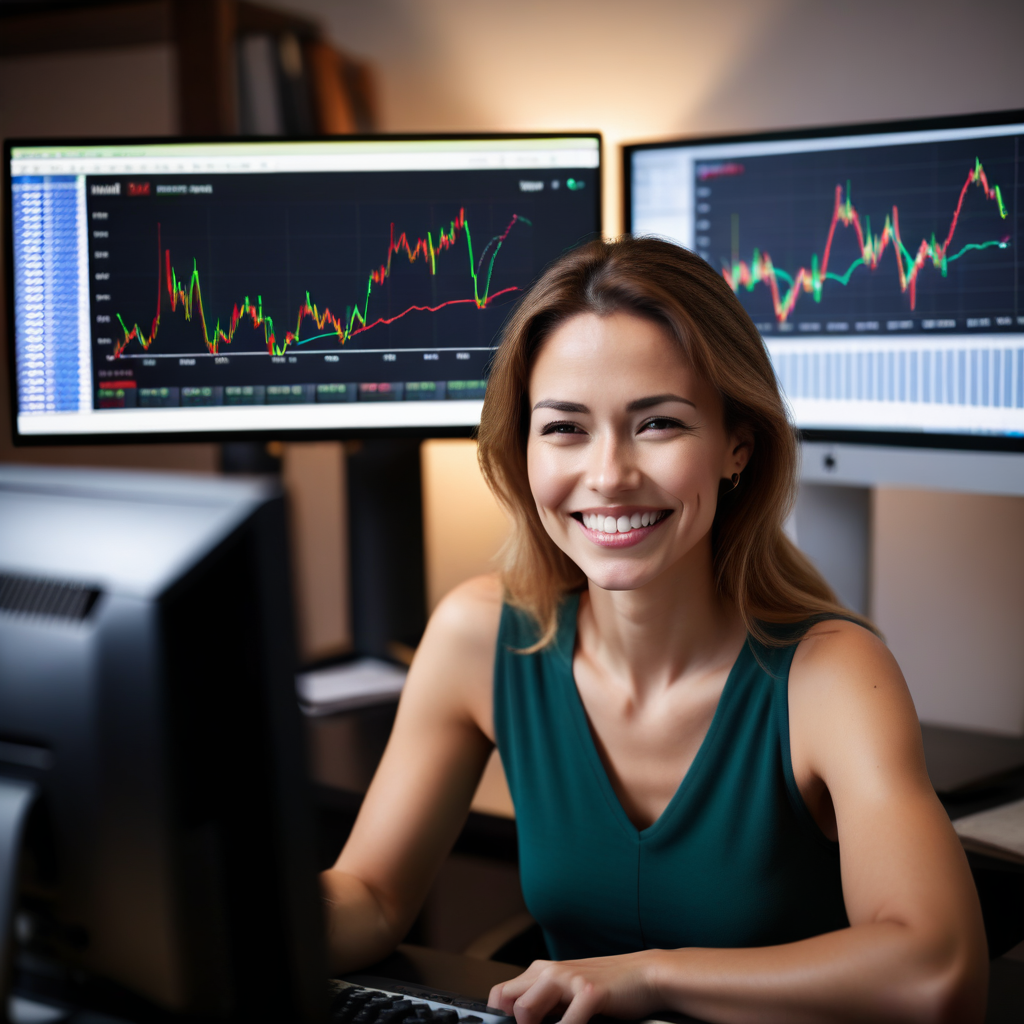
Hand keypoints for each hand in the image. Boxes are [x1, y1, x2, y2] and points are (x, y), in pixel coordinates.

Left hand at [488, 951, 661, 1023]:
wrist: (645, 974)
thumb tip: (524, 1021)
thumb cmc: (608, 986)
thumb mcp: (569, 991)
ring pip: (525, 1010)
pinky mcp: (590, 992)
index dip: (498, 1019)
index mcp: (541, 971)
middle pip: (506, 1002)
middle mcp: (550, 972)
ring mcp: (569, 980)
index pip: (499, 995)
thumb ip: (545, 1003)